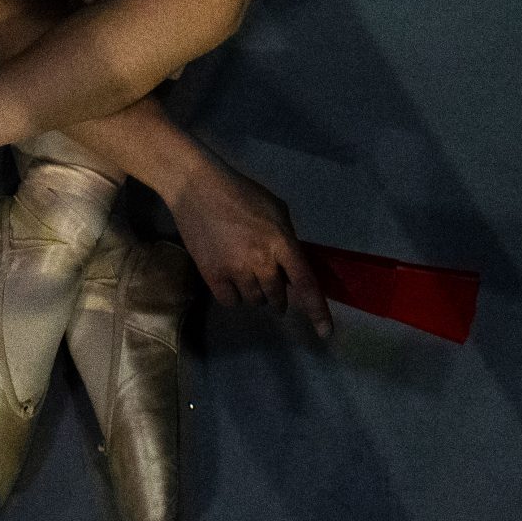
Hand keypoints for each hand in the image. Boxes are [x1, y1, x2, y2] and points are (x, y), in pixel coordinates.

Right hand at [168, 159, 330, 337]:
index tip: (325, 333)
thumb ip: (288, 239)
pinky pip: (231, 302)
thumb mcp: (276, 209)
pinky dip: (234, 295)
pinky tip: (229, 277)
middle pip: (278, 298)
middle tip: (267, 275)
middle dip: (278, 293)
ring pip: (255, 302)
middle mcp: (262, 261)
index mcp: (282, 242)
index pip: (306, 284)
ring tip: (244, 269)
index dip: (317, 311)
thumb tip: (292, 267)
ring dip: (255, 292)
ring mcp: (236, 271)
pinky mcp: (212, 276)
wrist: (196, 187)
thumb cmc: (241, 193)